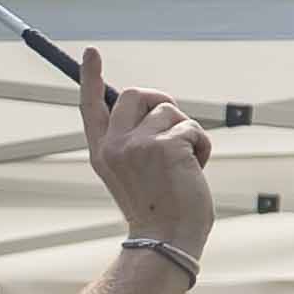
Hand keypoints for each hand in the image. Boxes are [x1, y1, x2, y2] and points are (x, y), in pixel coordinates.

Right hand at [76, 51, 216, 258]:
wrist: (167, 240)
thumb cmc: (160, 211)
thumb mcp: (134, 175)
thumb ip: (136, 143)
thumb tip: (160, 110)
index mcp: (102, 152)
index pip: (90, 106)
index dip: (91, 77)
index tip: (92, 52)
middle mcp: (115, 144)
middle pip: (137, 94)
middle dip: (163, 100)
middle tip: (177, 121)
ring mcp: (138, 144)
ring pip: (171, 112)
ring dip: (188, 133)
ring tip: (188, 164)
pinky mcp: (165, 146)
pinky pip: (192, 129)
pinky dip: (203, 146)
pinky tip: (197, 169)